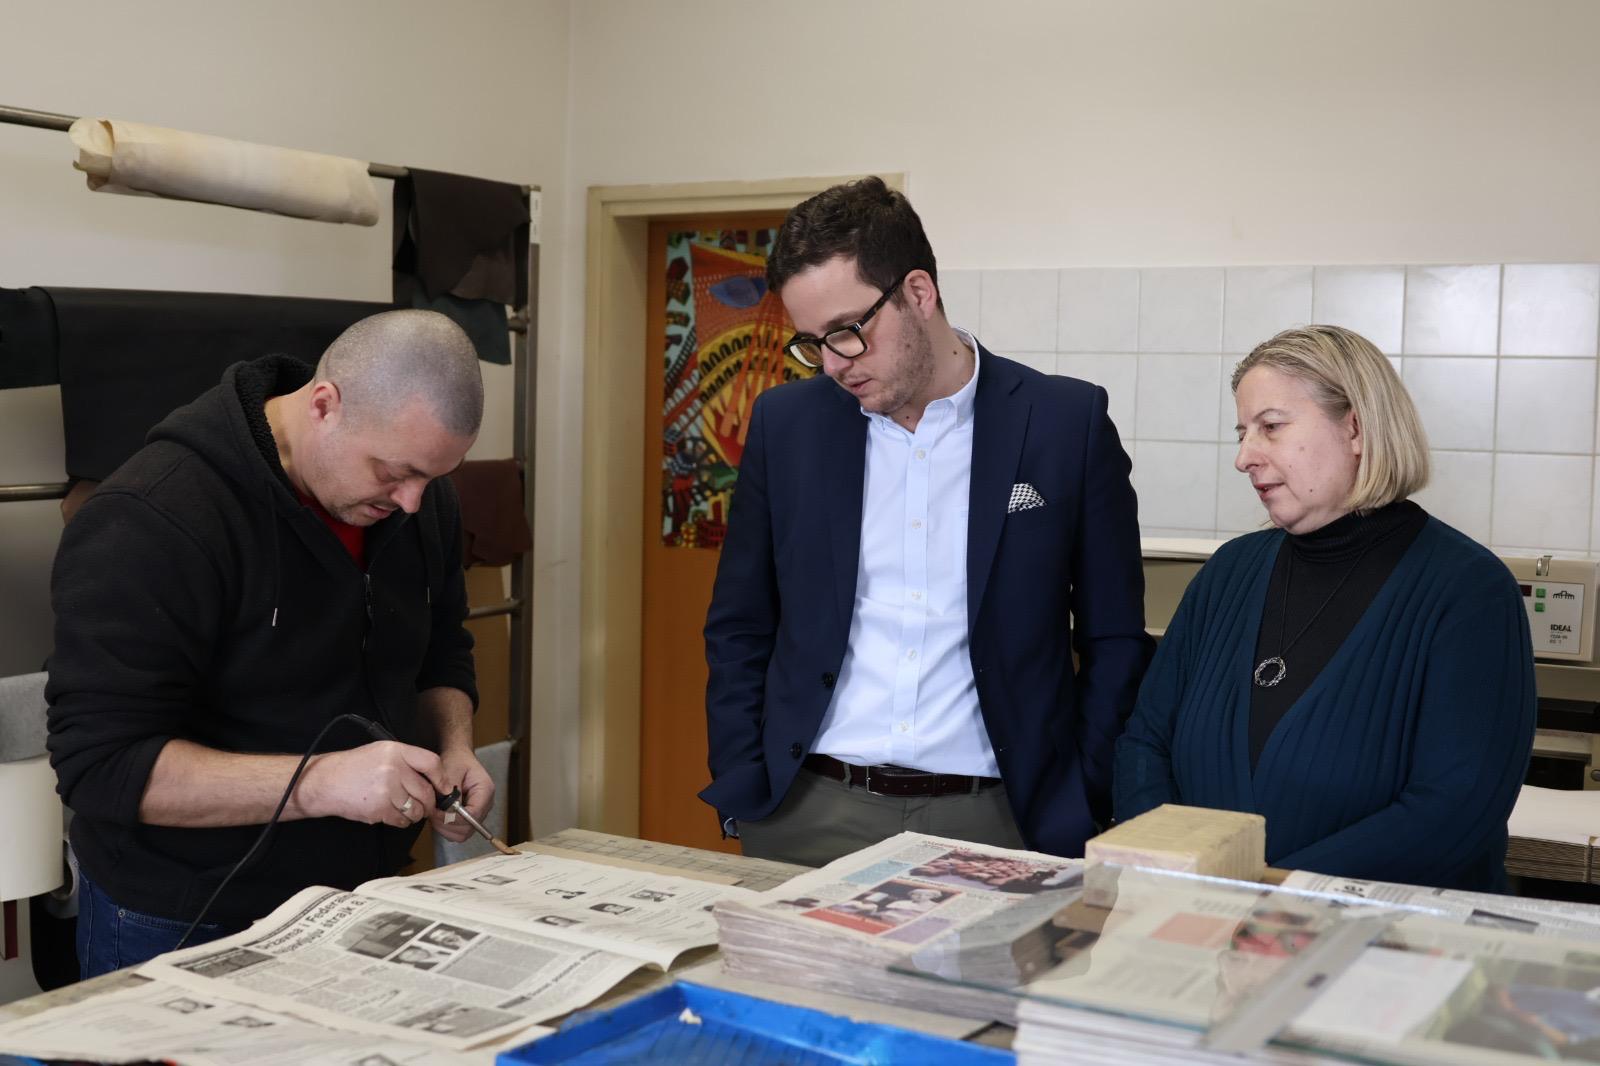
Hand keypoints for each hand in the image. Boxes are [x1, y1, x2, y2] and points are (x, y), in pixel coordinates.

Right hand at [298, 741, 445, 827]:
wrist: (326, 782)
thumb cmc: (355, 767)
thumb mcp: (382, 752)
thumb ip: (407, 761)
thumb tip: (434, 779)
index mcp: (396, 751)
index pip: (431, 763)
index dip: (441, 779)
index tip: (443, 789)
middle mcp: (393, 769)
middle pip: (426, 792)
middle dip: (429, 803)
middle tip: (425, 806)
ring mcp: (386, 790)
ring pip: (416, 809)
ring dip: (416, 814)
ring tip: (407, 810)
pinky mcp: (378, 809)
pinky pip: (402, 821)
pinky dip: (402, 821)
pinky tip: (393, 815)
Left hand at [429, 746, 495, 843]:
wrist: (458, 758)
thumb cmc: (456, 761)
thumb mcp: (451, 769)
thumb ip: (450, 789)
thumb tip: (448, 809)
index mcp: (485, 791)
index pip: (473, 814)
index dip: (453, 818)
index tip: (436, 811)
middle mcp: (485, 805)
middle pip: (468, 828)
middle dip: (447, 824)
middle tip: (432, 812)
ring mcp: (478, 814)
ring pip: (462, 834)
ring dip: (444, 827)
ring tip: (434, 812)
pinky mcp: (469, 818)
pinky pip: (457, 833)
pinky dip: (445, 828)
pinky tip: (438, 815)